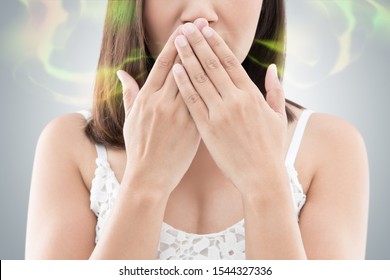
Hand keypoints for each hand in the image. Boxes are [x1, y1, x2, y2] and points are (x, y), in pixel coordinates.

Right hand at [117, 25, 200, 195]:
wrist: (150, 177)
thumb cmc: (138, 148)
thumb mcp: (129, 119)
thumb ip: (128, 93)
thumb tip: (121, 73)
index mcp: (147, 98)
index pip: (164, 64)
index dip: (176, 44)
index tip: (185, 28)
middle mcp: (163, 103)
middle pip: (183, 67)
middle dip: (194, 43)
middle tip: (204, 24)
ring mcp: (180, 115)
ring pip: (197, 82)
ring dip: (208, 59)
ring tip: (216, 42)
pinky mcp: (194, 128)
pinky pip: (207, 103)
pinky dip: (215, 87)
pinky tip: (224, 74)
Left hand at [172, 23, 287, 193]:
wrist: (260, 177)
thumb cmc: (271, 147)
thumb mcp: (277, 116)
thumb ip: (275, 90)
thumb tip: (271, 68)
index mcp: (252, 95)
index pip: (231, 62)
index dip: (217, 44)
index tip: (206, 30)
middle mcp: (235, 101)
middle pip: (213, 65)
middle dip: (199, 44)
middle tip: (187, 28)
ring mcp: (220, 114)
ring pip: (200, 79)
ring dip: (187, 58)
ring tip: (178, 42)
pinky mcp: (207, 129)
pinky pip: (193, 102)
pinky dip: (184, 84)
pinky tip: (175, 70)